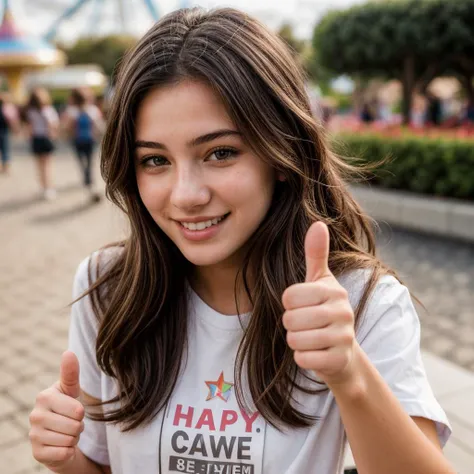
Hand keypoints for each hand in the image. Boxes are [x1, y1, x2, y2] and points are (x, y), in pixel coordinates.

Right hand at [29, 351, 84, 471]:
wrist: (60, 433)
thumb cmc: (67, 406)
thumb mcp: (71, 389)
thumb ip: (71, 372)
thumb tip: (68, 353)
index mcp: (44, 397)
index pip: (77, 409)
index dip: (82, 412)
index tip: (75, 410)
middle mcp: (35, 415)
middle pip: (75, 425)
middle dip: (79, 426)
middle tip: (71, 422)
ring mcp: (33, 435)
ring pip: (70, 439)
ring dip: (74, 437)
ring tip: (67, 432)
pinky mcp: (37, 453)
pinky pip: (63, 453)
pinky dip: (68, 450)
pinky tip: (62, 445)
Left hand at [282, 222, 357, 387]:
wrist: (343, 353)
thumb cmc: (324, 311)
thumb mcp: (320, 282)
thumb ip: (316, 254)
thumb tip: (318, 223)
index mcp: (334, 290)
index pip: (288, 296)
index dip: (289, 304)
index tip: (303, 307)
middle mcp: (343, 311)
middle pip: (290, 318)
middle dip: (291, 325)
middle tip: (306, 325)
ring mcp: (343, 337)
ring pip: (295, 339)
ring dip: (296, 342)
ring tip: (311, 338)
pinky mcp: (338, 360)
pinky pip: (303, 359)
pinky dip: (303, 358)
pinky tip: (316, 353)